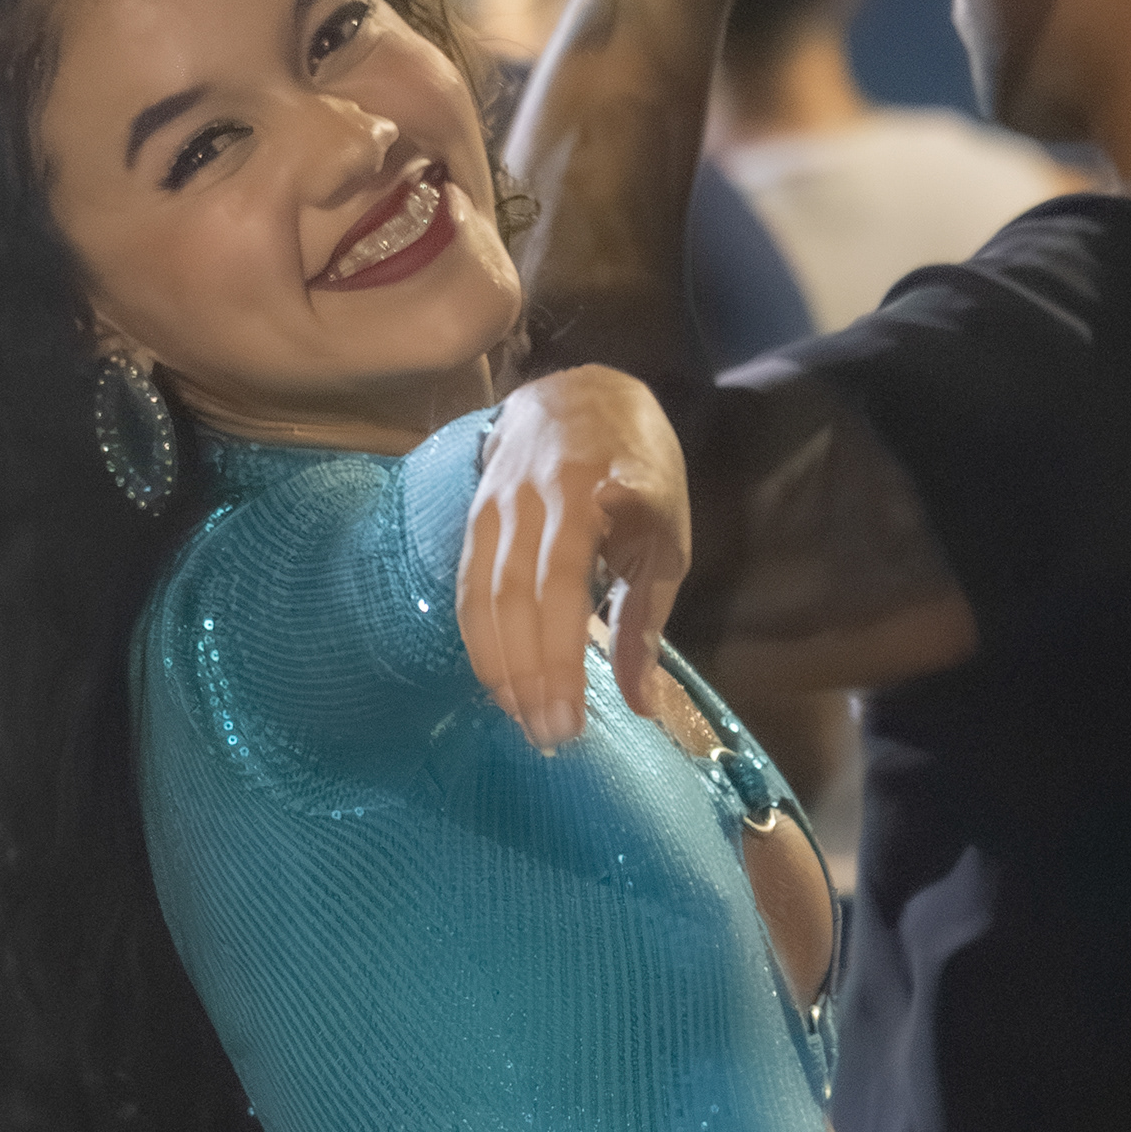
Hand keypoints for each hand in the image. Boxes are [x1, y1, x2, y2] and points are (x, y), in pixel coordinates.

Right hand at [456, 367, 690, 752]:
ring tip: (522, 719)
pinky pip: (466, 587)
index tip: (573, 718)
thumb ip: (646, 619)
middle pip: (517, 600)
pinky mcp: (474, 516)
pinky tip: (496, 682)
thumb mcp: (664, 538)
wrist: (583, 394)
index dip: (562, 658)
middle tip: (548, 737)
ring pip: (483, 596)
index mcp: (591, 494)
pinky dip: (479, 641)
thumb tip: (641, 703)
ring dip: (498, 667)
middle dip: (529, 676)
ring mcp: (496, 504)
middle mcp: (534, 496)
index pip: (564, 589)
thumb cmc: (639, 472)